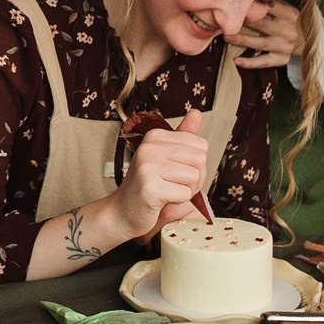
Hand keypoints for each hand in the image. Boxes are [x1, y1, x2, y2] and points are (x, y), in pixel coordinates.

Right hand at [110, 109, 208, 243]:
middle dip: (195, 178)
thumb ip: (183, 136)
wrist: (122, 212)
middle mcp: (150, 146)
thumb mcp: (166, 157)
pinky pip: (185, 194)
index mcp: (155, 136)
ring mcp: (148, 166)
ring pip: (195, 177)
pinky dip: (177, 202)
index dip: (195, 164)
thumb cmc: (148, 186)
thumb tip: (196, 112)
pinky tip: (162, 201)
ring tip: (167, 193)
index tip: (175, 172)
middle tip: (173, 185)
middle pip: (200, 160)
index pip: (201, 145)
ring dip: (187, 191)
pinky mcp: (150, 187)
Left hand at [229, 1, 299, 69]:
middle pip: (262, 25)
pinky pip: (264, 62)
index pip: (268, 8)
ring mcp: (285, 46)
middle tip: (224, 20)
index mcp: (289, 14)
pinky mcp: (281, 59)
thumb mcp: (285, 8)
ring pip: (260, 43)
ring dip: (241, 40)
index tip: (234, 3)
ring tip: (226, 37)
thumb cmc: (289, 21)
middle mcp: (288, 30)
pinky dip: (250, 63)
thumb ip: (270, 2)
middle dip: (242, 22)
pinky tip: (237, 61)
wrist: (308, 41)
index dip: (251, 5)